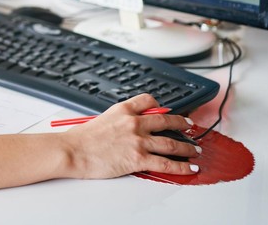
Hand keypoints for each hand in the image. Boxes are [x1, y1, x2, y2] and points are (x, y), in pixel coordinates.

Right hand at [62, 93, 201, 177]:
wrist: (73, 151)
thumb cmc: (80, 139)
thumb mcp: (100, 120)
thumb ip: (117, 122)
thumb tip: (125, 131)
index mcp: (122, 110)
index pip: (148, 101)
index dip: (160, 105)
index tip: (166, 109)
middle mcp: (134, 123)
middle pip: (166, 120)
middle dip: (181, 124)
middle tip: (190, 127)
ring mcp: (138, 141)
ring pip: (171, 143)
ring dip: (187, 147)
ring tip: (195, 150)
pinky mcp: (139, 159)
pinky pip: (166, 163)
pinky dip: (182, 166)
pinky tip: (190, 167)